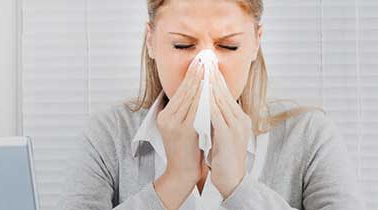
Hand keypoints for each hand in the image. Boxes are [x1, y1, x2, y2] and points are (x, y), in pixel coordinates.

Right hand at [153, 58, 204, 209]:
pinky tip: (212, 86)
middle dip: (196, 73)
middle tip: (205, 57)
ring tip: (209, 66)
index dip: (191, 75)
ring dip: (201, 80)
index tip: (200, 61)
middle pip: (184, 90)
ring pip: (190, 97)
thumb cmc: (187, 150)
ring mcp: (174, 124)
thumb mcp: (182, 127)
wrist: (182, 173)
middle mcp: (166, 118)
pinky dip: (204, 95)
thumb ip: (186, 110)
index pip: (180, 90)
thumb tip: (198, 90)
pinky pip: (196, 108)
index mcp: (164, 115)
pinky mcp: (184, 130)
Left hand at [208, 67, 253, 198]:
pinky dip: (207, 103)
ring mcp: (236, 126)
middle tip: (203, 61)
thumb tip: (207, 103)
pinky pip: (216, 114)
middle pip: (224, 92)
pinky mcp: (228, 135)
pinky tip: (200, 94)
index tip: (205, 65)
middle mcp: (241, 119)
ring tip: (200, 72)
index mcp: (240, 118)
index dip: (215, 78)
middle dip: (212, 76)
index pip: (226, 93)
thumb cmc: (224, 157)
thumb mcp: (223, 134)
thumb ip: (218, 118)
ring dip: (209, 85)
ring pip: (220, 100)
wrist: (232, 179)